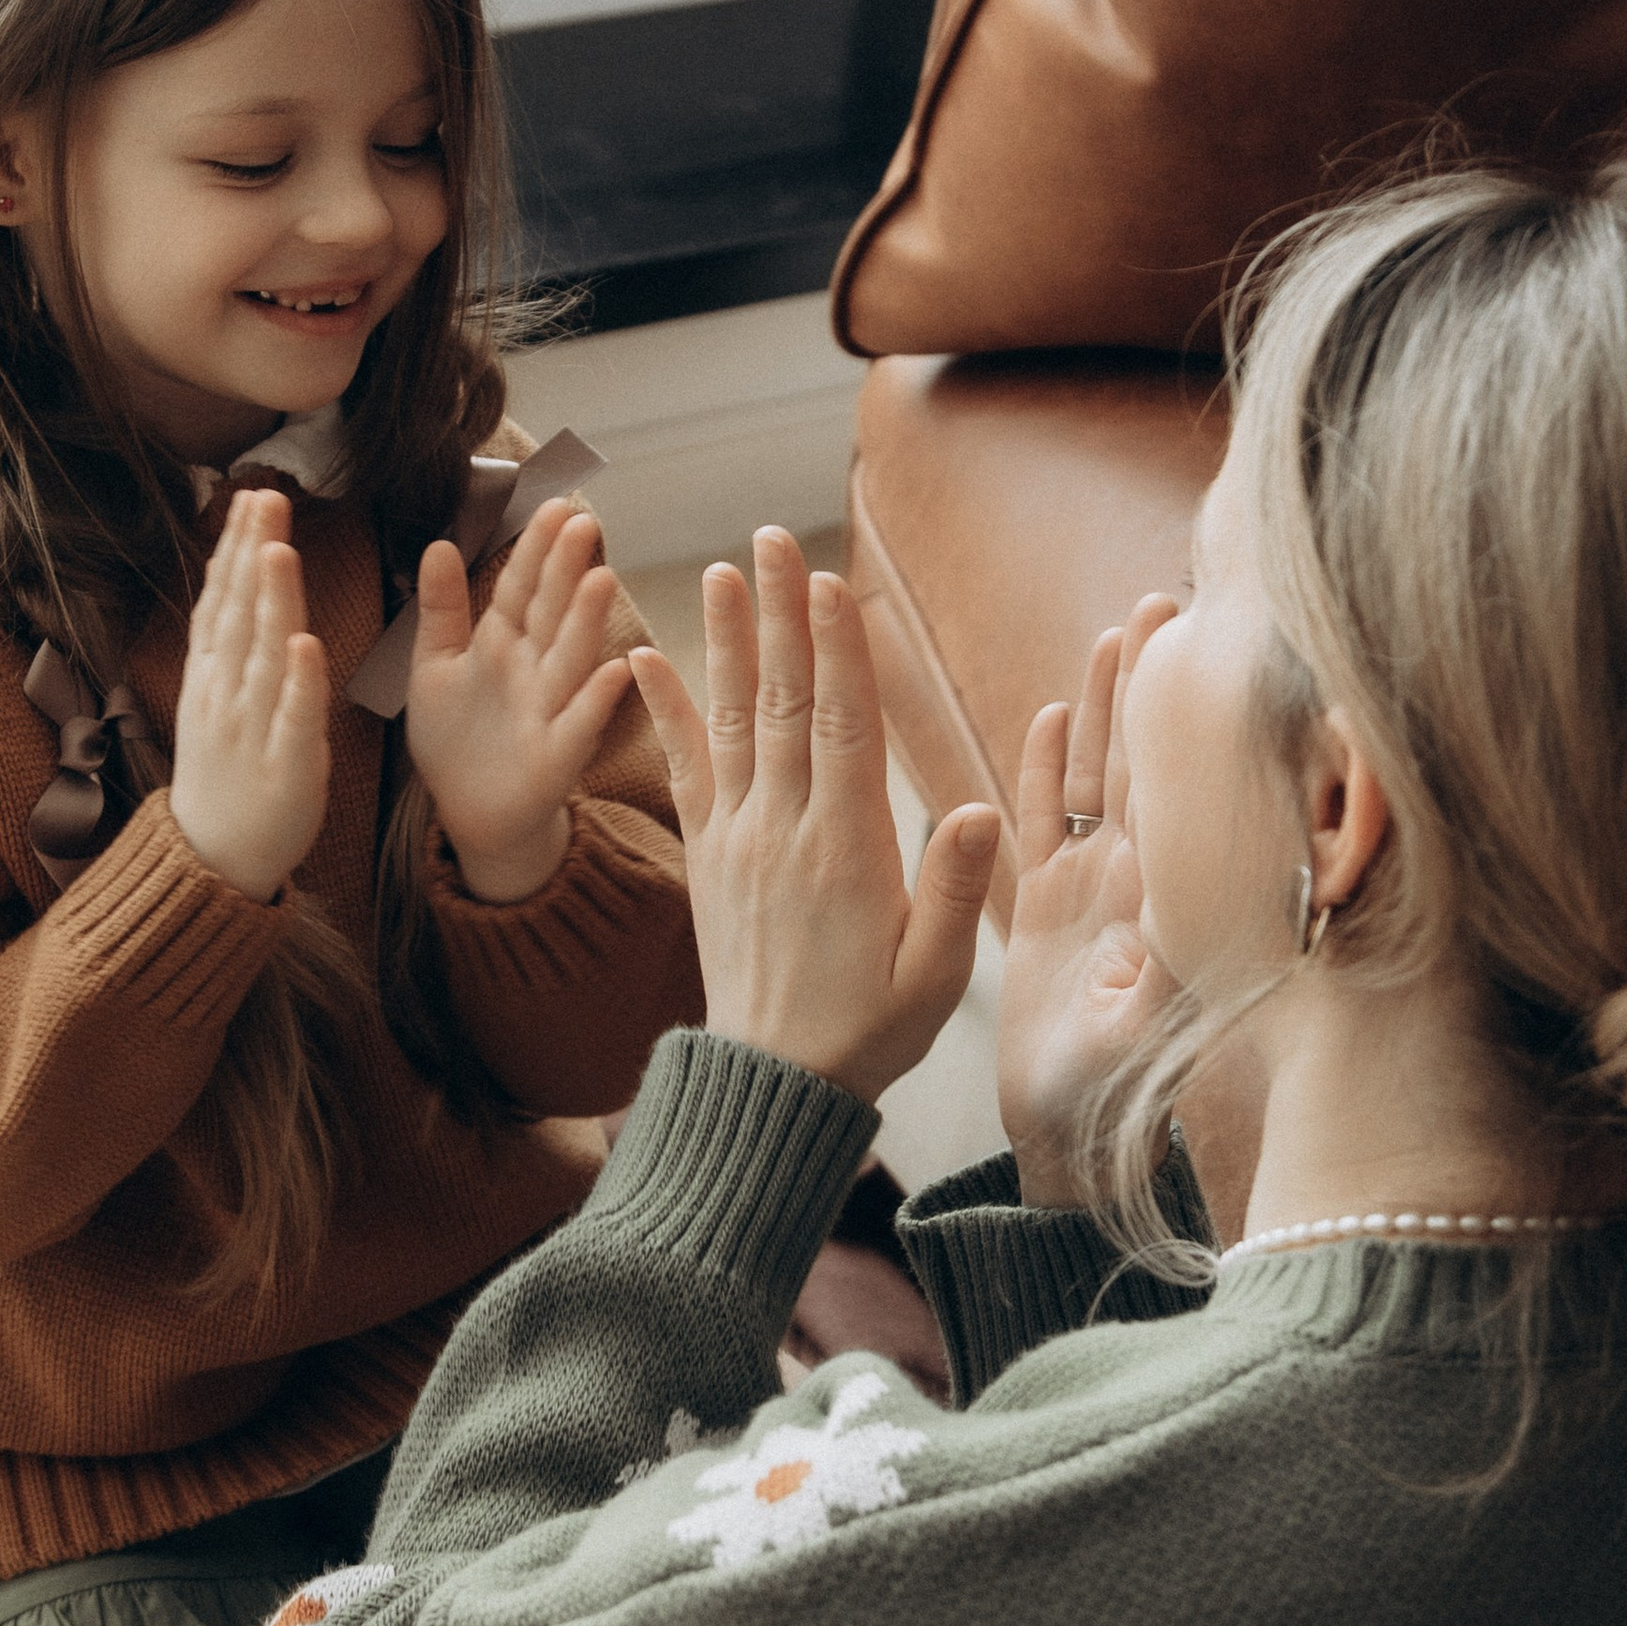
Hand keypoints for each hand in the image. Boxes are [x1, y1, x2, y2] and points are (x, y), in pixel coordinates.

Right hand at [168, 488, 330, 901]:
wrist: (211, 857)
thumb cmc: (225, 770)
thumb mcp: (214, 697)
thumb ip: (228, 639)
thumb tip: (236, 573)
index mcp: (212, 675)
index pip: (222, 599)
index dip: (234, 547)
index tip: (251, 495)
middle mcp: (226, 693)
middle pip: (240, 612)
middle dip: (252, 553)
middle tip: (266, 497)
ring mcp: (253, 728)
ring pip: (264, 655)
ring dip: (272, 602)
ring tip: (280, 551)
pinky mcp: (284, 765)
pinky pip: (293, 719)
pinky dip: (300, 683)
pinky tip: (308, 646)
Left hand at [407, 496, 633, 902]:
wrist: (469, 812)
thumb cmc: (455, 739)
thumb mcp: (433, 666)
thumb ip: (441, 608)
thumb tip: (440, 543)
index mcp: (501, 643)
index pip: (520, 586)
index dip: (534, 549)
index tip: (552, 505)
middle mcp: (532, 669)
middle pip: (549, 611)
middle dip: (565, 569)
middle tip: (581, 523)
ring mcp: (549, 708)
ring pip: (569, 658)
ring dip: (586, 621)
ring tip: (601, 579)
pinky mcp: (558, 754)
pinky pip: (579, 723)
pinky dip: (597, 699)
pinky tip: (616, 669)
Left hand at [627, 525, 997, 1103]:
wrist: (772, 1087)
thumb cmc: (868, 1033)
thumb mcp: (935, 977)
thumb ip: (955, 893)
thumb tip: (985, 813)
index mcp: (846, 851)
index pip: (842, 727)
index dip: (835, 649)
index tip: (828, 581)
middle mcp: (783, 831)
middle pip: (783, 702)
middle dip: (780, 615)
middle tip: (770, 539)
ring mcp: (737, 840)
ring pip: (732, 722)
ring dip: (728, 641)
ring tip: (722, 569)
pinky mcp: (707, 858)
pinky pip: (683, 770)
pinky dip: (664, 710)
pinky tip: (641, 657)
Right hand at [995, 597, 1179, 1205]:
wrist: (1063, 1135)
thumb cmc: (1116, 1095)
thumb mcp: (1153, 1030)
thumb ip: (1173, 965)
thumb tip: (1193, 900)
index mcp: (1170, 900)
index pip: (1190, 793)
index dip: (1198, 723)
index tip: (1215, 652)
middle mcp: (1139, 882)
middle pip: (1150, 761)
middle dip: (1157, 685)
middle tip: (1170, 603)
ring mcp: (1092, 888)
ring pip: (1100, 777)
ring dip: (1108, 706)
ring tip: (1117, 634)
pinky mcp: (1045, 905)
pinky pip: (1044, 821)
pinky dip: (1047, 768)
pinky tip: (1054, 712)